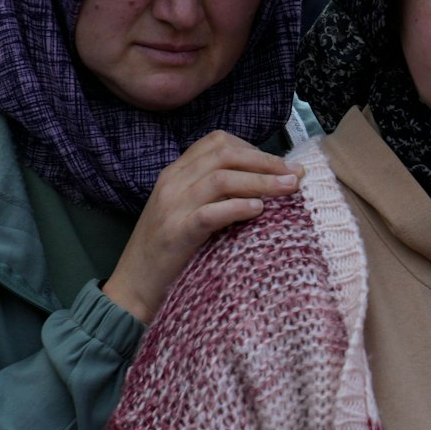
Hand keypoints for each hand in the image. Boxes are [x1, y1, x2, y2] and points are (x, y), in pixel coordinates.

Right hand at [102, 131, 302, 322]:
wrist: (134, 287)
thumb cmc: (170, 251)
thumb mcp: (188, 211)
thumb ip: (216, 194)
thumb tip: (264, 185)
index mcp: (175, 173)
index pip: (217, 142)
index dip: (254, 149)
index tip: (281, 164)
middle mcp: (172, 183)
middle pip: (224, 155)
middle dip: (266, 161)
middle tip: (296, 174)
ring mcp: (172, 207)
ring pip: (221, 179)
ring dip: (261, 181)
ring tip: (289, 189)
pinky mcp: (176, 233)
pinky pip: (210, 213)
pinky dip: (238, 207)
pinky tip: (260, 210)